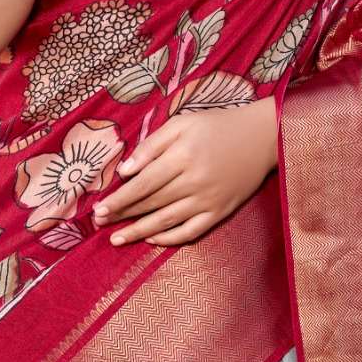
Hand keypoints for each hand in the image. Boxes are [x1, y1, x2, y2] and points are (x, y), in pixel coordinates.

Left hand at [90, 94, 278, 246]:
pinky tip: (151, 238)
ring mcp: (208, 200)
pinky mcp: (220, 212)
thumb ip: (152, 145)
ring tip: (117, 239)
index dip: (120, 198)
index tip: (98, 209)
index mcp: (183, 156)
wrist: (262, 137)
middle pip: (151, 203)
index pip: (143, 183)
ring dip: (139, 232)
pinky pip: (191, 231)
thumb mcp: (182, 122)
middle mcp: (194, 181)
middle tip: (100, 223)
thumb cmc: (217, 126)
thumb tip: (125, 171)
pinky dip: (170, 238)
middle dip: (123, 215)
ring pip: (167, 221)